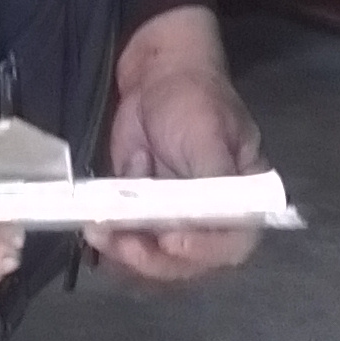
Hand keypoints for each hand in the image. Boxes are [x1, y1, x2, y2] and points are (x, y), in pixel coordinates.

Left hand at [90, 4, 266, 282]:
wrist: (157, 76)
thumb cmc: (193, 98)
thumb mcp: (209, 133)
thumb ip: (211, 177)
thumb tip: (207, 217)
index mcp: (244, 200)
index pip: (233, 243)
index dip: (204, 251)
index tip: (170, 239)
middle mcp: (213, 220)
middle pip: (192, 264)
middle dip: (155, 260)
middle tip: (124, 243)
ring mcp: (176, 222)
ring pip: (158, 263)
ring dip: (127, 259)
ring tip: (101, 235)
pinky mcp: (144, 218)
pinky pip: (132, 248)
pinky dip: (113, 249)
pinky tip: (95, 235)